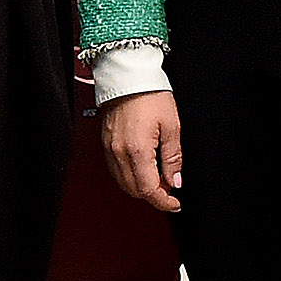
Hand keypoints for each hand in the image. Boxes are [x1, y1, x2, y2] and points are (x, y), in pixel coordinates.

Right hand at [101, 91, 181, 211]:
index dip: (163, 202)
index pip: (149, 190)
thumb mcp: (172, 126)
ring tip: (157, 177)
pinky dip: (129, 176)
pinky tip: (142, 169)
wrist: (128, 76)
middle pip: (134, 190)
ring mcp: (110, 149)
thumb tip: (175, 180)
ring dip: (140, 187)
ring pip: (123, 183)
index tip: (174, 203)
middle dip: (153, 195)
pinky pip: (115, 170)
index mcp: (137, 150)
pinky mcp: (106, 143)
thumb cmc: (149, 94)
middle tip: (169, 188)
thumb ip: (173, 158)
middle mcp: (119, 153)